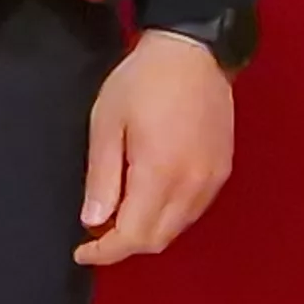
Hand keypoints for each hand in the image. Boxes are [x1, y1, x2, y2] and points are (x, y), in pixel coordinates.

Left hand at [76, 29, 236, 266]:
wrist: (192, 51)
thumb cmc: (142, 81)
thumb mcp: (107, 122)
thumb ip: (102, 176)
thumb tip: (93, 222)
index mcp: (161, 174)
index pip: (134, 236)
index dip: (106, 252)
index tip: (81, 251)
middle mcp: (193, 186)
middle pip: (158, 239)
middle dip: (124, 245)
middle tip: (96, 232)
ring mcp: (212, 180)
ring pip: (177, 228)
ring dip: (147, 232)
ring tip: (118, 214)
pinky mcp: (222, 171)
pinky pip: (193, 211)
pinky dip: (168, 217)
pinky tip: (148, 198)